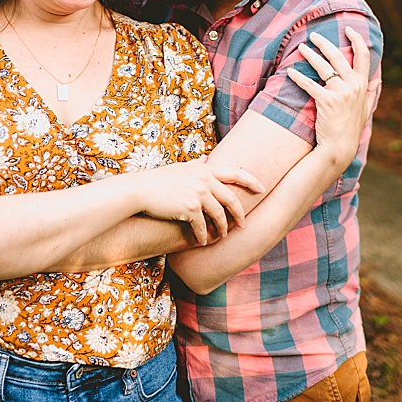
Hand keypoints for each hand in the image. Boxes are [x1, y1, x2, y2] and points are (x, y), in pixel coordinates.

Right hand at [134, 159, 261, 243]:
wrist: (139, 191)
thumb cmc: (158, 180)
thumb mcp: (179, 168)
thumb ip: (196, 165)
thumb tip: (205, 158)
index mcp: (205, 169)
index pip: (236, 173)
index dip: (251, 181)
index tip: (262, 189)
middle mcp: (205, 180)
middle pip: (231, 199)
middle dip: (239, 214)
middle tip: (243, 224)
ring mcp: (198, 194)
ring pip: (219, 215)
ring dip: (222, 229)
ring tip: (222, 236)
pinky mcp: (190, 209)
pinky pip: (202, 226)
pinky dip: (203, 236)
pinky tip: (203, 242)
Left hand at [287, 26, 376, 168]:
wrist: (340, 147)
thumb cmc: (351, 128)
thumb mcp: (365, 109)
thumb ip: (371, 93)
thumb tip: (378, 80)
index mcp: (363, 85)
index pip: (363, 56)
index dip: (357, 39)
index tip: (349, 29)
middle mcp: (353, 86)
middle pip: (339, 57)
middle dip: (325, 43)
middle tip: (314, 36)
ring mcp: (341, 93)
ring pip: (324, 68)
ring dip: (311, 55)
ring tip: (301, 48)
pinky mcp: (327, 101)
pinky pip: (310, 85)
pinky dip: (298, 77)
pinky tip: (290, 72)